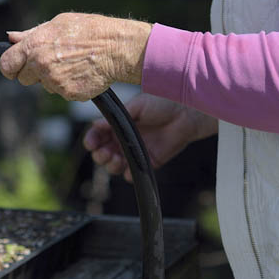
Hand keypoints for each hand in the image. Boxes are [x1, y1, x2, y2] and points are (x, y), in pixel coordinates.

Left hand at [0, 13, 151, 100]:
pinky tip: (79, 73)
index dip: (10, 67)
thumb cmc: (90, 31)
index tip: (14, 68)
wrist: (118, 48)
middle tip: (52, 62)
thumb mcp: (58, 23)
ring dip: (52, 78)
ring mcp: (54, 81)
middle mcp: (41, 65)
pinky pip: (61, 92)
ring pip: (44, 86)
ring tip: (71, 63)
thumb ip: (31, 34)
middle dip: (33, 73)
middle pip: (23, 78)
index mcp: (34, 46)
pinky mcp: (68, 93)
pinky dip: (68, 86)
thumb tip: (11, 37)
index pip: (6, 64)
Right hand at [83, 93, 217, 181]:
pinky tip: (129, 169)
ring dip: (111, 166)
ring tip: (117, 160)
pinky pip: (133, 174)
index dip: (91, 140)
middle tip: (105, 153)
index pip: (97, 135)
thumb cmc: (162, 104)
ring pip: (114, 166)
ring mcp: (135, 152)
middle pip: (102, 153)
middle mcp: (124, 140)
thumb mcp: (136, 106)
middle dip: (100, 155)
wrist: (187, 113)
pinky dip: (128, 175)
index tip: (91, 144)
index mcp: (118, 125)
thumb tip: (96, 124)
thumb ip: (116, 117)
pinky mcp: (149, 162)